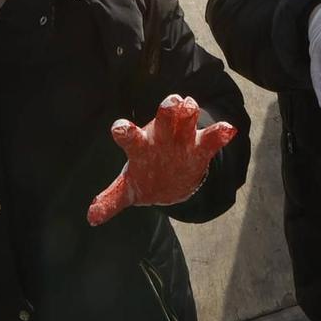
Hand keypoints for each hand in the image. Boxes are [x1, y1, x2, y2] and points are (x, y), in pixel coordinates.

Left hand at [86, 96, 238, 226]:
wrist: (173, 174)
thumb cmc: (146, 172)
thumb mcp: (128, 187)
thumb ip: (111, 200)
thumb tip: (91, 218)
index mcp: (140, 146)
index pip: (129, 136)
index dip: (124, 131)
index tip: (119, 128)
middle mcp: (161, 136)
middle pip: (164, 118)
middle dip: (168, 109)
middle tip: (171, 102)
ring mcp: (182, 139)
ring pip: (187, 120)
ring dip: (189, 112)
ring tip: (191, 107)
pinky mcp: (201, 146)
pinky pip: (211, 138)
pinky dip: (220, 133)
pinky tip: (228, 130)